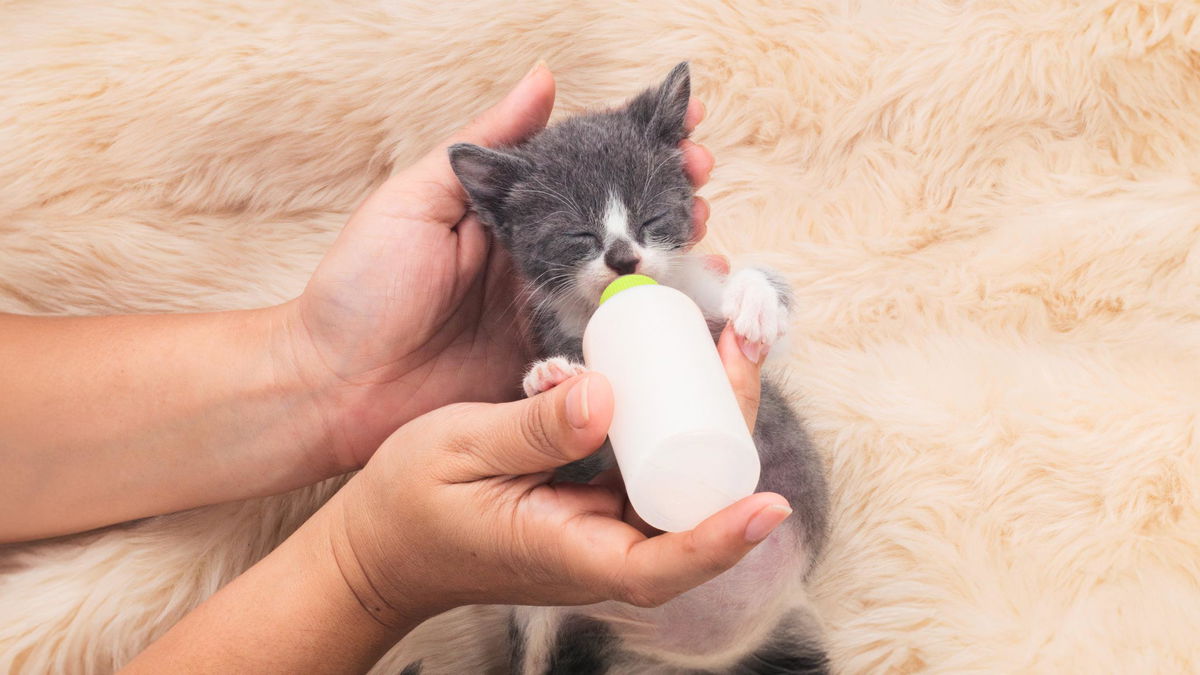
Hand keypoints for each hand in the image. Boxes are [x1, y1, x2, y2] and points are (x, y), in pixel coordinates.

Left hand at [281, 64, 715, 469]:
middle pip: (620, 224)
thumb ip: (485, 146)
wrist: (331, 386)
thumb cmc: (359, 287)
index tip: (685, 124)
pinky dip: (651, 331)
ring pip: (628, 284)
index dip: (638, 147)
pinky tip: (687, 313)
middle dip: (670, 197)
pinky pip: (610, 349)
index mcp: (511, 216)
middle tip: (702, 181)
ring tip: (707, 237)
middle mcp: (539, 262)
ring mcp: (547, 317)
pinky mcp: (550, 371)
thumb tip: (545, 78)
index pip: (587, 172)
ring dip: (674, 259)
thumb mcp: (414, 200)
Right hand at [325, 365, 788, 628]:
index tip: (768, 507)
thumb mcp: (460, 450)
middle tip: (742, 350)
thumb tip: (606, 395)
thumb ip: (532, 428)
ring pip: (679, 484)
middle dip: (731, 436)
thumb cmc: (409, 506)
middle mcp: (600, 549)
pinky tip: (681, 369)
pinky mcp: (595, 502)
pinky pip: (649, 466)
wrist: (380, 544)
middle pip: (693, 512)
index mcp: (569, 553)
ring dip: (710, 420)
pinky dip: (673, 419)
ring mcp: (602, 527)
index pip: (661, 565)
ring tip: (727, 345)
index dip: (720, 538)